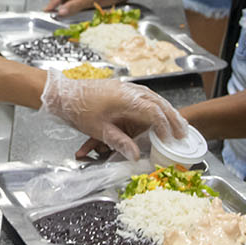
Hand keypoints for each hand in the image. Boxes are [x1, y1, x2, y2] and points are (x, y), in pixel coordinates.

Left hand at [38, 71, 187, 159]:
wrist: (62, 92)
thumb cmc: (78, 109)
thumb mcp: (98, 129)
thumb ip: (119, 142)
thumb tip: (136, 156)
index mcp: (125, 99)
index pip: (153, 112)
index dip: (164, 126)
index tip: (170, 139)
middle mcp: (129, 90)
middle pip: (158, 102)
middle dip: (172, 117)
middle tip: (183, 132)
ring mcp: (125, 87)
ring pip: (153, 97)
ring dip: (166, 110)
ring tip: (177, 123)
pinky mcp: (120, 89)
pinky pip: (144, 95)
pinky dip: (155, 104)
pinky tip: (159, 112)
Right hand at [46, 0, 131, 17]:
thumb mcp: (90, 0)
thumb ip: (74, 6)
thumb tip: (60, 12)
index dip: (52, 4)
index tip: (44, 11)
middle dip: (59, 6)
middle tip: (53, 17)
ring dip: (68, 7)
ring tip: (64, 16)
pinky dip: (75, 6)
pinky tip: (75, 12)